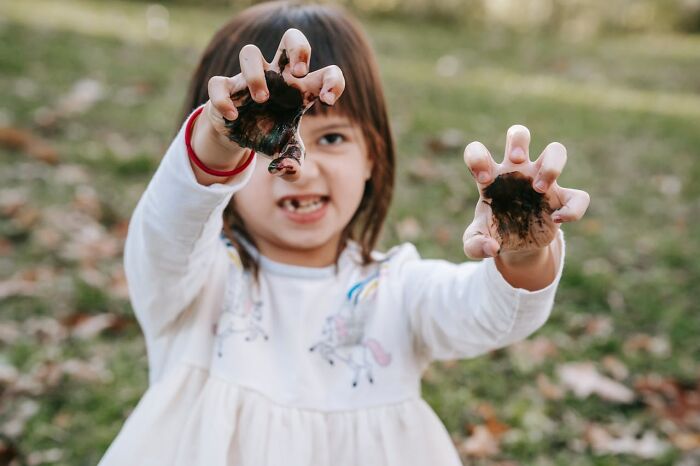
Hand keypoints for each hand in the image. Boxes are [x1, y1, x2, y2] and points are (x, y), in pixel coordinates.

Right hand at [200, 28, 344, 180]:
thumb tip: (286, 169)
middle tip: (298, 74)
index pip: (326, 72)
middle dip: (298, 49)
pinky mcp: (224, 90)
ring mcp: (248, 80)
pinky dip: (224, 100)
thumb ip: (294, 164)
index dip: (332, 81)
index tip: (328, 100)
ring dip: (256, 75)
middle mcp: (276, 77)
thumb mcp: (287, 153)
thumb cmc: (270, 135)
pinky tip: (235, 117)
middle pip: (290, 39)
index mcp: (299, 89)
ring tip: (262, 100)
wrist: (239, 136)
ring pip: (249, 53)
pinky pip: (219, 84)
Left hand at [462, 125, 589, 259]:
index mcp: (492, 177)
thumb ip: (475, 246)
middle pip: (520, 133)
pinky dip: (573, 209)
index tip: (483, 179)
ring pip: (556, 150)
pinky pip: (580, 196)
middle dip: (519, 141)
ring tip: (539, 189)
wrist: (515, 246)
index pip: (478, 151)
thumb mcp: (475, 243)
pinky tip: (556, 219)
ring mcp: (542, 182)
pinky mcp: (562, 200)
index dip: (478, 156)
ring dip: (551, 165)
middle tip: (516, 160)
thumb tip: (492, 248)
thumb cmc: (493, 233)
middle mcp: (518, 173)